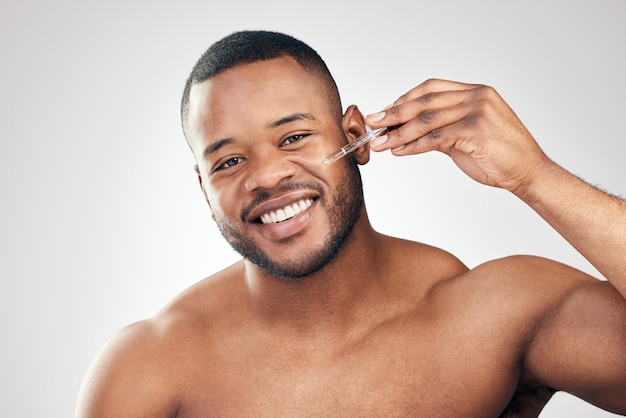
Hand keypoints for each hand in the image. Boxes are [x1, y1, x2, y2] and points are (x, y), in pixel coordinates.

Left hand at [365, 79, 550, 194]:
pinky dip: (413, 145)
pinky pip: (435, 137)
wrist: (528, 173)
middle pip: (424, 101)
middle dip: (394, 113)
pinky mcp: (476, 130)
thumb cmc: (498, 157)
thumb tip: (407, 132)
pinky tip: (399, 151)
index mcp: (475, 91)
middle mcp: (477, 95)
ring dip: (399, 133)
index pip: (431, 87)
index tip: (384, 112)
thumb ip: (440, 129)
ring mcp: (478, 111)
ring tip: (380, 143)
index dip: (404, 99)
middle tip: (373, 124)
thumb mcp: (465, 137)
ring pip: (426, 119)